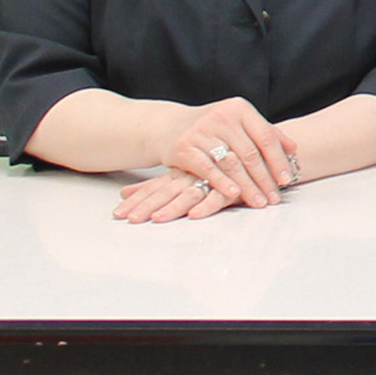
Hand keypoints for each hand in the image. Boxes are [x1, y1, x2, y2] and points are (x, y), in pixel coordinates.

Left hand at [117, 167, 241, 222]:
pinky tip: (195, 214)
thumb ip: (157, 184)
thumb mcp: (185, 174)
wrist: (257, 155)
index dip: (137, 201)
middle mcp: (192, 176)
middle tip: (132, 220)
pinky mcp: (234, 188)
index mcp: (180, 174)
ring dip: (174, 207)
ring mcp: (212, 180)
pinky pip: (219, 197)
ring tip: (158, 219)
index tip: (118, 214)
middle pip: (167, 192)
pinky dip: (207, 205)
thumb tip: (122, 192)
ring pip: (189, 194)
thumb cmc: (220, 167)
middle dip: (148, 206)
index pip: (154, 188)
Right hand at [153, 98, 295, 211]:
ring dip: (247, 185)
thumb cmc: (212, 127)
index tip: (287, 179)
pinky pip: (207, 168)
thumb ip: (265, 133)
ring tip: (258, 201)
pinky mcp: (184, 147)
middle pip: (250, 153)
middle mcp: (222, 117)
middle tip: (274, 197)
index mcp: (240, 109)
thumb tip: (293, 148)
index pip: (265, 136)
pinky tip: (233, 195)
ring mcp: (201, 131)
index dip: (278, 159)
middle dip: (264, 178)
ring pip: (231, 163)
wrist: (169, 126)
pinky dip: (222, 182)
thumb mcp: (238, 123)